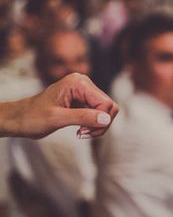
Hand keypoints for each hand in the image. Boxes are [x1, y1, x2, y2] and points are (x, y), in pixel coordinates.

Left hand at [2, 73, 118, 138]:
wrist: (20, 119)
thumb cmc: (32, 117)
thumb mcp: (57, 118)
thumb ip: (83, 117)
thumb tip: (106, 119)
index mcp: (78, 82)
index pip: (105, 103)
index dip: (100, 120)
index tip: (83, 131)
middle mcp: (84, 83)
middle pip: (109, 107)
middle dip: (101, 124)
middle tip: (84, 133)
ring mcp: (85, 92)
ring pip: (107, 112)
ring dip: (98, 126)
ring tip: (82, 132)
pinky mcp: (84, 100)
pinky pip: (100, 114)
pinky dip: (94, 125)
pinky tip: (81, 129)